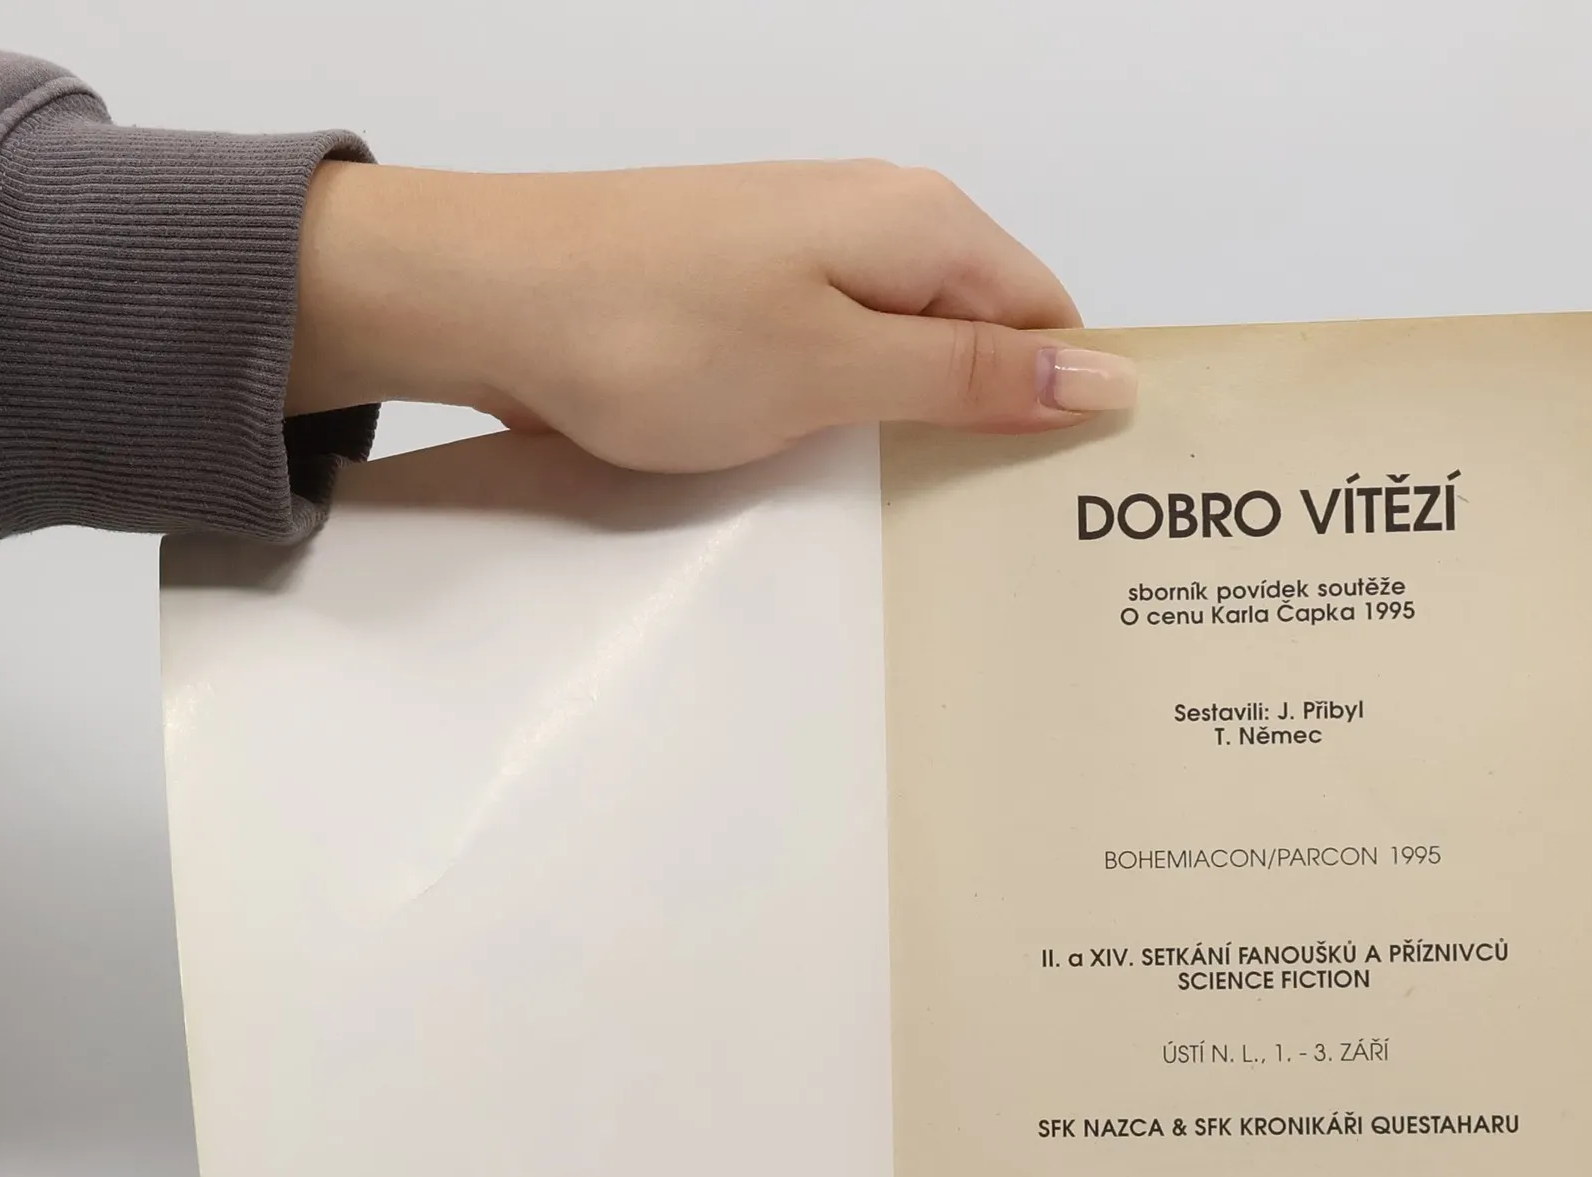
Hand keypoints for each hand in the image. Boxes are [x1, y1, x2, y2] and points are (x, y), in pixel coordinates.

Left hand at [286, 160, 1136, 470]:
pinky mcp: (753, 289)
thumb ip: (974, 375)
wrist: (483, 294)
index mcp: (924, 223)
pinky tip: (845, 477)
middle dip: (1001, 427)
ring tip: (928, 525)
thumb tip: (1107, 379)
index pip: (1053, 319)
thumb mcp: (837, 368)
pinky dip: (859, 417)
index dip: (1070, 407)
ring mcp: (810, 251)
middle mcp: (879, 219)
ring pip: (914, 351)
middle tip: (1001, 542)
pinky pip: (846, 356)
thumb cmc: (659, 332)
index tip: (1069, 509)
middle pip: (990, 333)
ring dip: (925, 430)